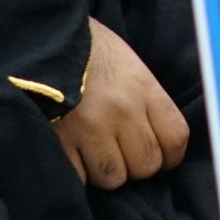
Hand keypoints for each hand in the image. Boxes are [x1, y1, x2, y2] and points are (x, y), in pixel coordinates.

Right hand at [53, 19, 188, 189]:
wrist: (44, 39)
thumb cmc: (89, 51)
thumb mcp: (130, 66)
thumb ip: (146, 103)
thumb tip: (158, 142)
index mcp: (142, 88)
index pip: (176, 139)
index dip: (170, 156)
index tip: (159, 157)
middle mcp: (121, 110)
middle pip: (146, 166)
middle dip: (135, 165)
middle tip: (120, 152)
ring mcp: (89, 129)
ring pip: (113, 178)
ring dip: (105, 172)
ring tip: (93, 152)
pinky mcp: (58, 143)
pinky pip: (80, 180)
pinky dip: (78, 174)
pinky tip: (72, 155)